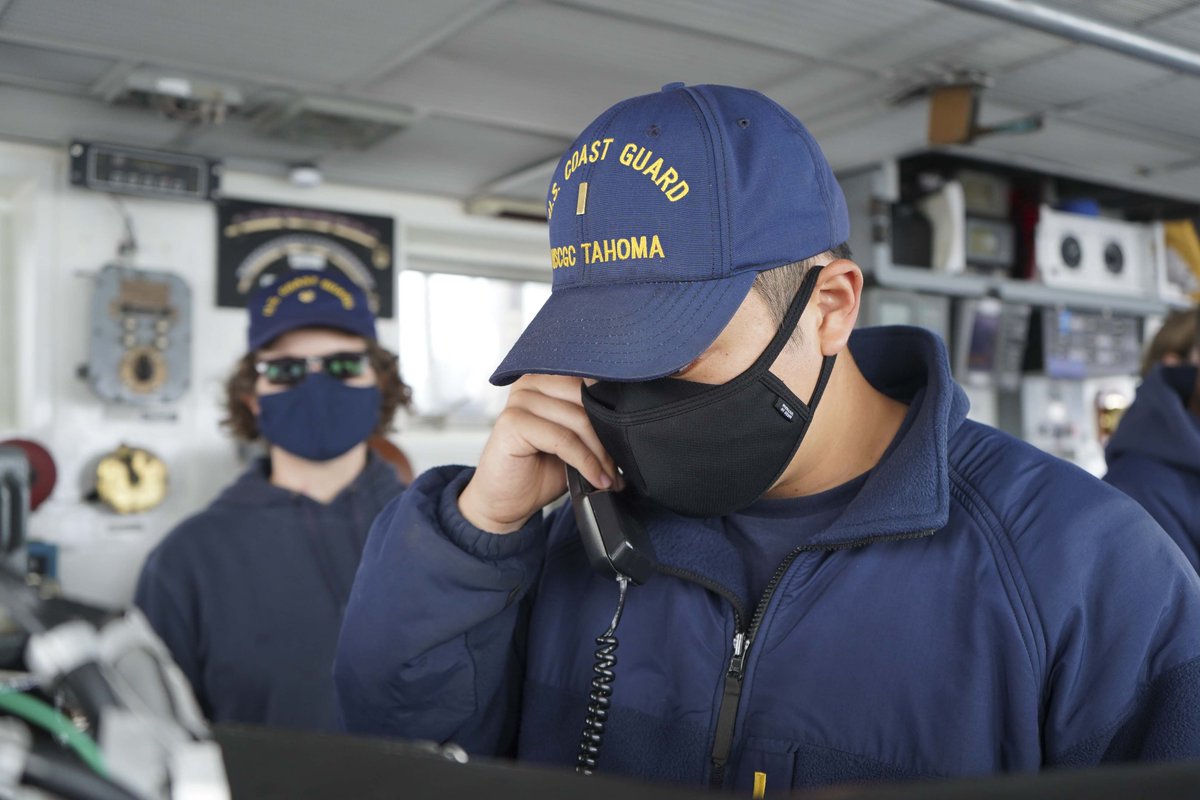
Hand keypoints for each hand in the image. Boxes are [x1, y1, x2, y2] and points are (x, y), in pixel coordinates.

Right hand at [459, 375, 618, 533]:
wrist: (506, 501)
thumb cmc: (540, 469)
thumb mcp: (575, 439)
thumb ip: (593, 420)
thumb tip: (634, 419)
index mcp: (547, 377)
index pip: (592, 380)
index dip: (614, 409)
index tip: (631, 438)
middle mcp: (531, 381)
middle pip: (588, 399)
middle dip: (609, 435)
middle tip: (618, 467)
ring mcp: (519, 399)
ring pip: (579, 420)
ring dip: (600, 454)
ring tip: (609, 477)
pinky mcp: (512, 421)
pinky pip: (563, 439)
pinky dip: (585, 462)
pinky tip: (595, 479)